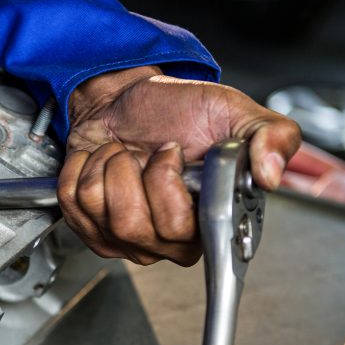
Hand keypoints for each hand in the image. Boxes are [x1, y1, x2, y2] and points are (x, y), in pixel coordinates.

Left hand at [59, 66, 300, 265]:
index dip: (167, 187)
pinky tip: (101, 161)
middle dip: (134, 171)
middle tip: (148, 151)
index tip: (171, 152)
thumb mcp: (234, 112)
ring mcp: (126, 240)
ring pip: (101, 212)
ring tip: (126, 154)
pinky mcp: (90, 229)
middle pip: (133, 225)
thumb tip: (271, 174)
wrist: (129, 102)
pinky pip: (73, 202)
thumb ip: (271, 136)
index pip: (180, 230)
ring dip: (108, 165)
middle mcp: (167, 242)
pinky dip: (82, 167)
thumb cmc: (180, 112)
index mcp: (208, 223)